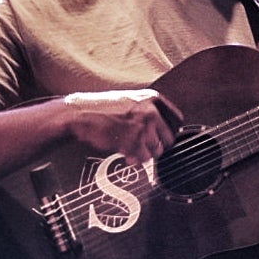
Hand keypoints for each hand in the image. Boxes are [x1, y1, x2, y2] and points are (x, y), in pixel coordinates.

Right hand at [63, 89, 183, 164]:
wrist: (80, 114)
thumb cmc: (102, 108)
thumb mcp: (130, 100)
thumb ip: (148, 110)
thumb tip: (162, 127)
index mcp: (152, 99)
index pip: (177, 119)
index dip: (170, 131)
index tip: (164, 136)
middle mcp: (150, 112)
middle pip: (169, 139)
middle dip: (158, 146)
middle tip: (146, 146)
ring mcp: (142, 127)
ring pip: (156, 151)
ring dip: (145, 154)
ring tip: (132, 148)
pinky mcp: (132, 142)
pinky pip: (142, 159)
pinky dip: (135, 159)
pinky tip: (126, 153)